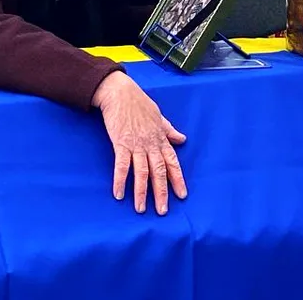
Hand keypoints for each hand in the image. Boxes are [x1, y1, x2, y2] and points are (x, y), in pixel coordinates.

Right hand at [93, 71, 187, 215]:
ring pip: (142, 172)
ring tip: (141, 209)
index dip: (177, 179)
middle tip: (163, 210)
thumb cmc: (139, 103)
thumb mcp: (159, 116)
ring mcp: (136, 145)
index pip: (172, 162)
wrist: (120, 93)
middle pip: (159, 171)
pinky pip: (121, 166)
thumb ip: (170, 130)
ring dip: (142, 192)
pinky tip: (119, 194)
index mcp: (160, 138)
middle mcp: (151, 144)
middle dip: (162, 192)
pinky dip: (121, 180)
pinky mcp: (121, 144)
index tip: (182, 195)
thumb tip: (182, 139)